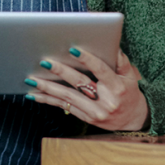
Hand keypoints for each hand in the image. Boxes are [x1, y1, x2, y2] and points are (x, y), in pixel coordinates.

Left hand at [25, 48, 148, 131]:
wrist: (133, 120)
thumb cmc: (129, 92)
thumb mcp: (130, 76)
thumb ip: (121, 60)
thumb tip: (111, 43)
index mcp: (117, 87)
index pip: (101, 70)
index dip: (87, 60)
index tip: (72, 50)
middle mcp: (105, 101)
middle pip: (79, 84)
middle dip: (60, 72)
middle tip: (44, 61)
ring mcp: (94, 112)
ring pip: (67, 97)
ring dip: (47, 88)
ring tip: (31, 78)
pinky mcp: (86, 118)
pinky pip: (64, 107)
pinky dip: (48, 100)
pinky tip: (34, 94)